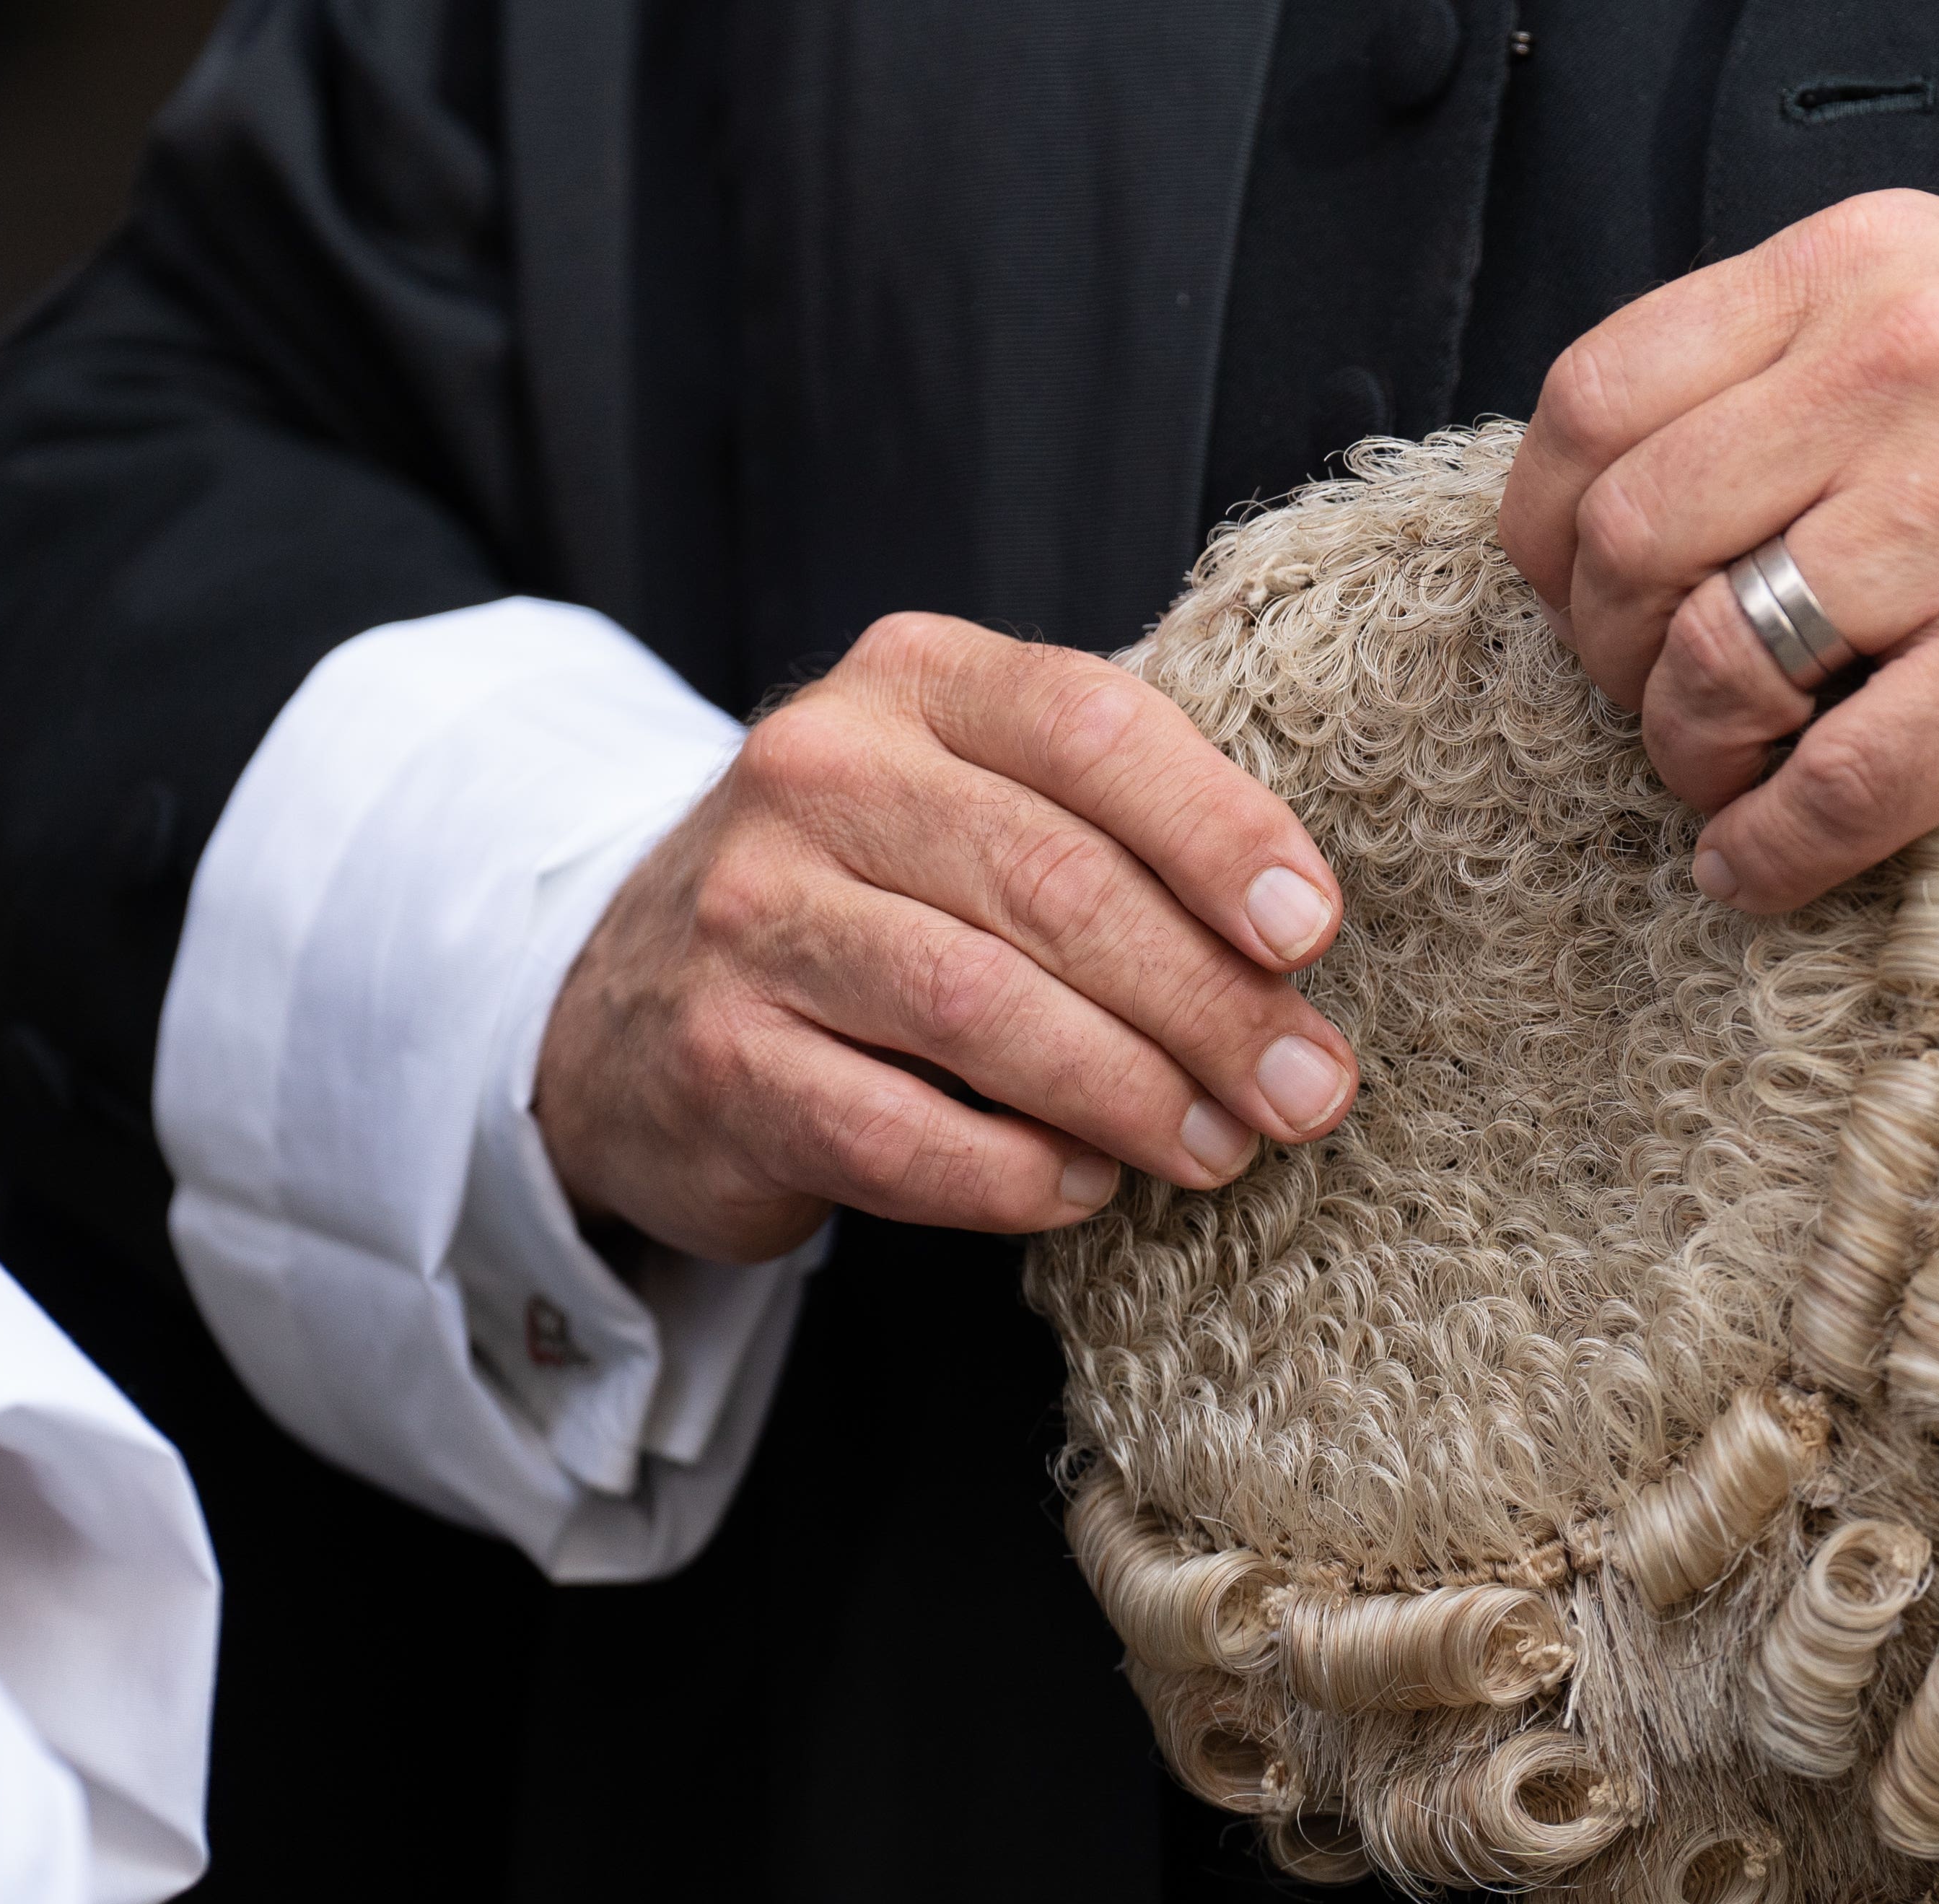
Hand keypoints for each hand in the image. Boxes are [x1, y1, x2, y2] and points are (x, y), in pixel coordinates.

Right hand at [535, 613, 1357, 1262]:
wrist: (626, 1001)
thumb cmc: (867, 896)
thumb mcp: (969, 801)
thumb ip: (1107, 826)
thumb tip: (1294, 944)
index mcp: (912, 682)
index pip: (1092, 727)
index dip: (1222, 832)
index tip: (1312, 933)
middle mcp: (818, 776)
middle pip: (1058, 885)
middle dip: (1210, 1002)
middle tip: (1306, 1090)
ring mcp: (753, 918)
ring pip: (986, 1011)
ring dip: (1133, 1095)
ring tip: (1218, 1150)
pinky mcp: (720, 1061)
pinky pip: (902, 1134)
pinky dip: (1018, 1174)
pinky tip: (1084, 1186)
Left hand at [1499, 190, 1938, 913]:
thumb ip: (1804, 355)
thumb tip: (1641, 484)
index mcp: (1858, 271)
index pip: (1596, 398)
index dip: (1546, 528)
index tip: (1574, 593)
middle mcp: (1903, 371)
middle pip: (1630, 541)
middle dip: (1607, 653)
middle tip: (1657, 696)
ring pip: (1711, 662)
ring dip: (1685, 754)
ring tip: (1723, 777)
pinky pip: (1839, 784)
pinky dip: (1769, 849)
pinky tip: (1757, 866)